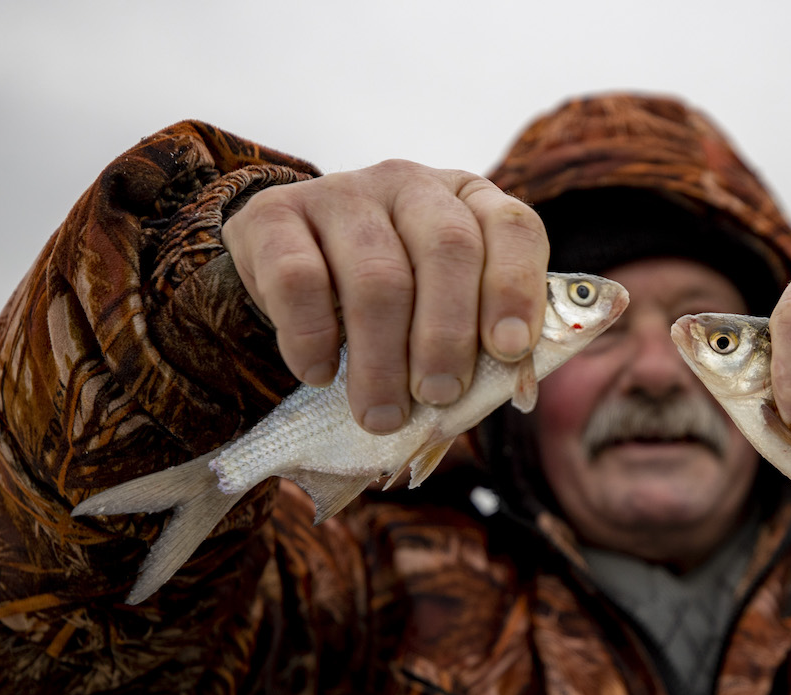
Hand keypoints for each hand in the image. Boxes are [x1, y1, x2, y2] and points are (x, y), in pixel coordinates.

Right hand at [221, 161, 549, 432]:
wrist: (293, 269)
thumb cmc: (397, 303)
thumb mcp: (447, 311)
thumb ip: (482, 341)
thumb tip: (510, 387)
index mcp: (470, 200)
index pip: (512, 226)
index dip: (515, 288)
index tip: (509, 351)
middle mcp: (411, 183)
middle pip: (447, 248)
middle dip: (447, 336)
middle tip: (438, 396)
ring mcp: (342, 192)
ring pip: (376, 276)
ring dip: (382, 360)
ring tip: (381, 414)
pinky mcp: (275, 214)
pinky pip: (298, 279)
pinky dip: (311, 338)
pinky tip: (319, 374)